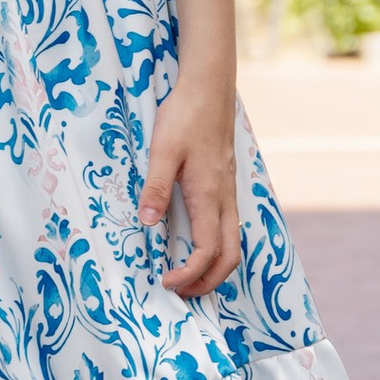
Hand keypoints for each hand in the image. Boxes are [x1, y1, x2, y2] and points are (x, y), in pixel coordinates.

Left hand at [140, 79, 240, 297]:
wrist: (209, 87)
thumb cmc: (185, 116)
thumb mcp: (162, 150)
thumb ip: (155, 187)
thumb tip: (147, 224)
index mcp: (209, 196)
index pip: (208, 252)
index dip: (189, 275)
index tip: (166, 283)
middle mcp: (224, 199)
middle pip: (230, 256)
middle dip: (209, 282)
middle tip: (180, 291)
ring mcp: (229, 192)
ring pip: (233, 242)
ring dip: (214, 266)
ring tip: (186, 274)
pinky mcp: (226, 183)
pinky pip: (229, 225)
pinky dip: (217, 246)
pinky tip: (194, 241)